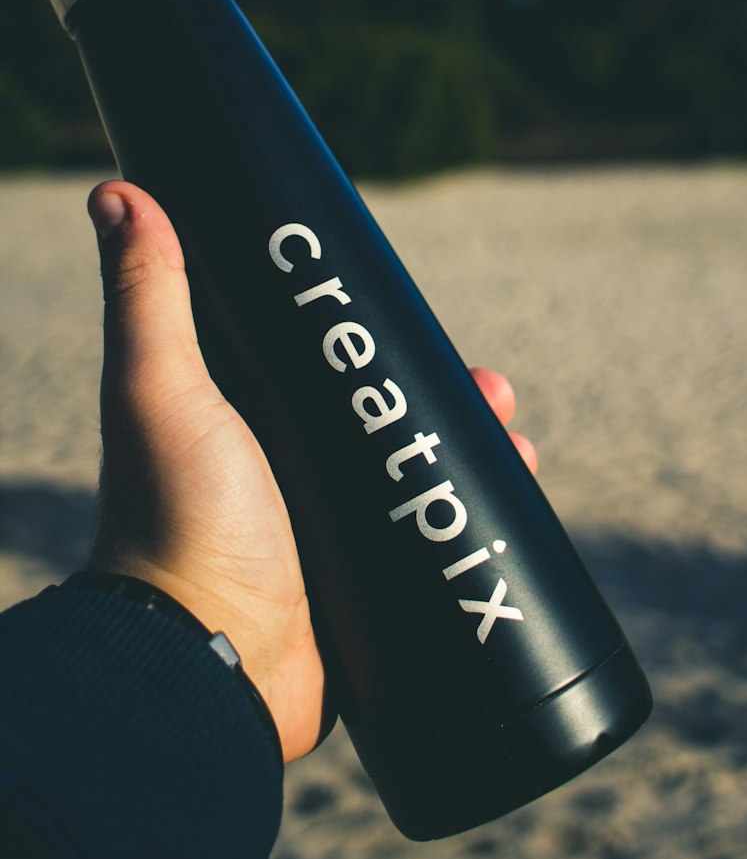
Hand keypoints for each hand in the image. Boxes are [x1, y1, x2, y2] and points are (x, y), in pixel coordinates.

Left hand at [85, 180, 537, 762]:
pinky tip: (517, 487)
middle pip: (385, 412)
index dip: (370, 331)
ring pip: (421, 471)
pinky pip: (436, 540)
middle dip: (442, 390)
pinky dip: (480, 514)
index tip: (412, 311)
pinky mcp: (366, 585)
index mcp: (242, 418)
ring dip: (474, 445)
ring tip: (511, 431)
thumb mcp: (162, 391)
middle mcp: (286, 469)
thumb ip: (146, 296)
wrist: (207, 666)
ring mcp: (330, 529)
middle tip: (489, 382)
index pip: (321, 358)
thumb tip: (117, 192)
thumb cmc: (174, 521)